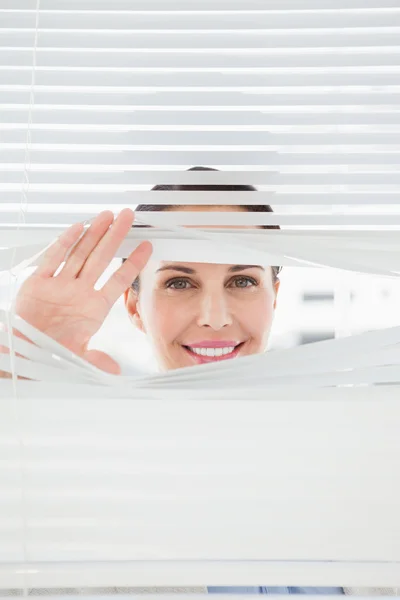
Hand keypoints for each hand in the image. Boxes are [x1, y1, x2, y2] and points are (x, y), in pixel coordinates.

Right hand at [1, 209, 151, 376]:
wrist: (20, 352)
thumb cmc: (48, 354)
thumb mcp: (77, 359)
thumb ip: (96, 361)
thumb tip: (115, 371)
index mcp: (93, 308)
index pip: (119, 280)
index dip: (134, 262)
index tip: (148, 246)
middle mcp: (79, 292)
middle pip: (101, 258)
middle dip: (115, 237)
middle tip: (128, 216)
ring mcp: (60, 285)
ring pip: (80, 254)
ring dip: (94, 234)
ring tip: (108, 216)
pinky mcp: (39, 283)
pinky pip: (53, 259)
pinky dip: (64, 243)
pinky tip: (78, 227)